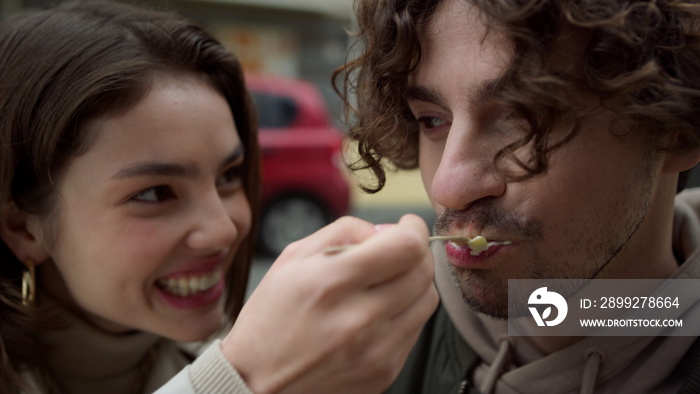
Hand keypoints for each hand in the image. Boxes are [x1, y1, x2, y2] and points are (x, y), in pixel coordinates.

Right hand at [221, 214, 438, 393]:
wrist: (256, 382)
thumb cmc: (271, 317)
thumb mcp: (292, 258)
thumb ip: (343, 231)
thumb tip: (384, 230)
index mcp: (332, 282)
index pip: (406, 247)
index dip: (414, 228)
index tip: (408, 225)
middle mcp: (359, 318)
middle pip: (423, 271)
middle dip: (416, 252)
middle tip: (397, 250)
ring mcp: (376, 350)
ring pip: (428, 299)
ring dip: (414, 282)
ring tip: (387, 282)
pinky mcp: (385, 371)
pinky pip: (416, 328)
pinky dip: (404, 311)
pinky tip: (378, 311)